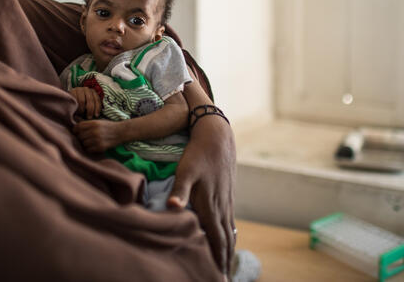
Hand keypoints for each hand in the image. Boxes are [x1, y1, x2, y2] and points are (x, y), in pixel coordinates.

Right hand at [70, 86, 101, 119]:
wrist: (71, 98)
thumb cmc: (83, 104)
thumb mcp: (89, 104)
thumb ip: (93, 107)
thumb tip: (96, 115)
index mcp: (93, 91)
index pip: (97, 99)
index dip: (97, 108)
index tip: (96, 116)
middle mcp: (86, 89)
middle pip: (90, 100)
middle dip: (90, 110)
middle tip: (89, 117)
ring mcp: (79, 89)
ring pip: (82, 101)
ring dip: (82, 109)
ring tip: (81, 115)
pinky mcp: (72, 91)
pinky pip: (75, 100)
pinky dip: (76, 107)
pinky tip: (76, 111)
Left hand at [73, 119, 122, 152]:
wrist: (121, 132)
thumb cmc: (108, 126)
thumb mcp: (98, 121)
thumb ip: (88, 124)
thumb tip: (75, 128)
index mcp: (94, 123)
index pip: (78, 127)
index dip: (76, 130)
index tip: (77, 132)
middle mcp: (95, 131)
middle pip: (80, 136)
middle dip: (81, 138)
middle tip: (86, 138)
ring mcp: (97, 139)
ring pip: (83, 144)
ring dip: (85, 144)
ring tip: (90, 142)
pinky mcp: (100, 147)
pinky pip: (89, 149)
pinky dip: (90, 149)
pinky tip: (94, 146)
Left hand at [166, 75, 236, 274]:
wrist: (216, 135)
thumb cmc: (197, 153)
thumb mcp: (185, 170)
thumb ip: (180, 190)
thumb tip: (173, 207)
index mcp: (210, 204)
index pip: (217, 239)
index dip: (219, 258)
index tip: (219, 275)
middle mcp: (221, 205)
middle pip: (225, 239)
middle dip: (225, 259)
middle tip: (224, 277)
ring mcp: (226, 199)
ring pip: (229, 229)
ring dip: (229, 248)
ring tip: (227, 263)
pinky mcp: (227, 192)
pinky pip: (230, 219)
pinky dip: (229, 233)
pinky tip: (227, 236)